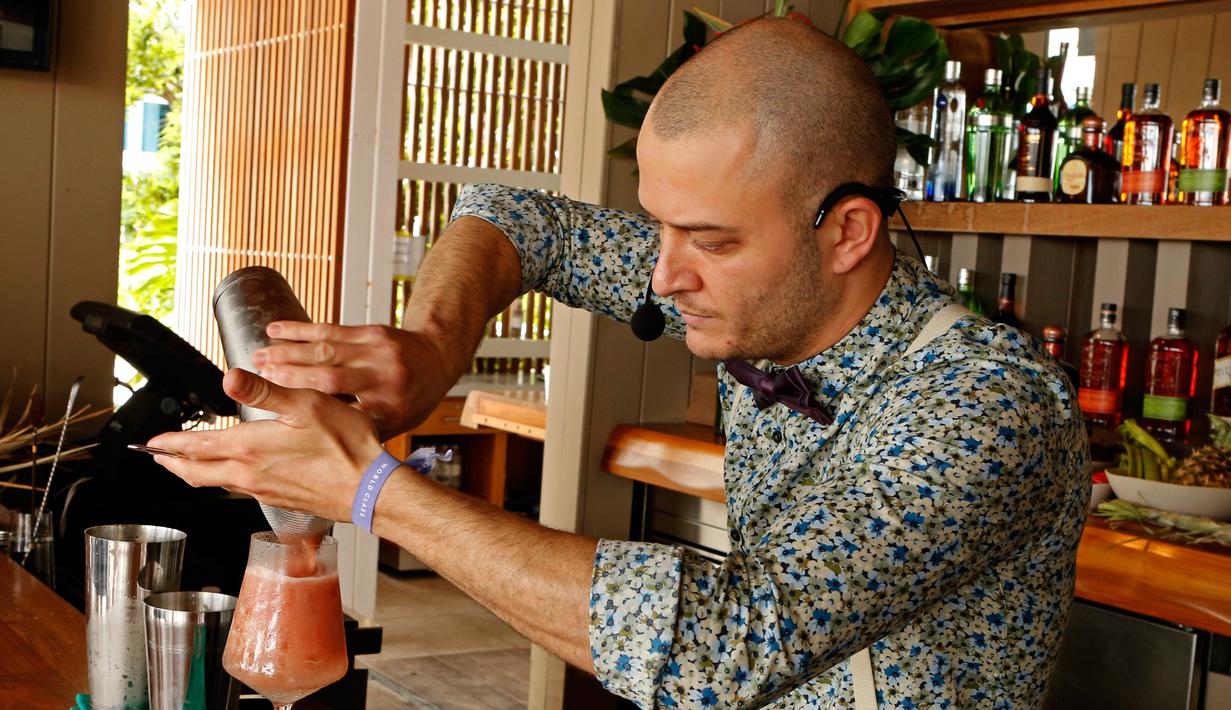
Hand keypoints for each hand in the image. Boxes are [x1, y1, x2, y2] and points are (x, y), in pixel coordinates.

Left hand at [147, 368, 385, 521]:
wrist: (369, 489)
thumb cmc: (345, 446)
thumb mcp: (306, 405)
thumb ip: (265, 391)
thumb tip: (229, 377)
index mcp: (251, 448)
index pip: (198, 447)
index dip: (172, 444)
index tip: (154, 442)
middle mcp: (250, 474)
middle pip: (198, 473)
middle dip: (175, 464)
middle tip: (159, 458)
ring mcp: (264, 491)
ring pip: (218, 483)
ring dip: (197, 473)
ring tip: (189, 465)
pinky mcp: (280, 500)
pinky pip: (240, 490)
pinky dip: (224, 481)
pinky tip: (235, 474)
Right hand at [251, 321, 455, 438]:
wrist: (438, 358)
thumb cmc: (410, 398)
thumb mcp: (392, 425)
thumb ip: (357, 433)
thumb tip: (312, 446)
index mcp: (388, 410)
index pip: (342, 415)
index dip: (308, 416)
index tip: (274, 419)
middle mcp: (383, 379)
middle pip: (328, 380)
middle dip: (288, 379)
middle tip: (255, 379)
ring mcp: (378, 352)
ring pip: (325, 351)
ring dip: (287, 353)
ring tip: (257, 356)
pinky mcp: (371, 331)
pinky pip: (331, 329)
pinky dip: (300, 330)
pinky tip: (275, 330)